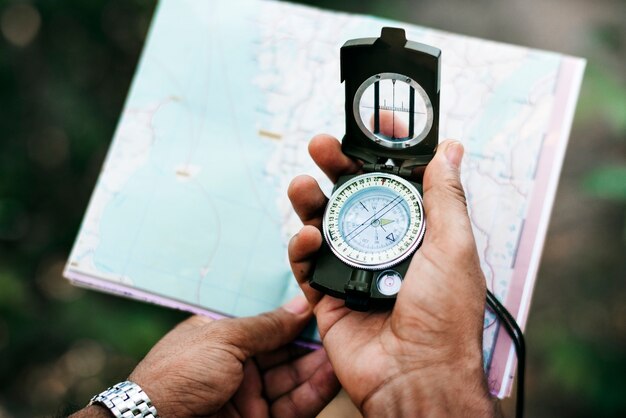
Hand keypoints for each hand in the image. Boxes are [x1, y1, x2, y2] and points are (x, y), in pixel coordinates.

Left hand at [78, 297, 339, 417]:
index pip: (267, 327)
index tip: (323, 309)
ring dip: (318, 367)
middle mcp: (237, 367)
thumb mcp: (223, 339)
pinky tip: (333, 376)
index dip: (295, 319)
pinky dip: (314, 392)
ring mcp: (248, 396)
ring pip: (292, 379)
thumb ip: (266, 326)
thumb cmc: (177, 376)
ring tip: (346, 351)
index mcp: (222, 339)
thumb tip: (299, 305)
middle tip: (342, 328)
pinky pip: (293, 405)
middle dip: (312, 343)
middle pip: (284, 353)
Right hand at [288, 135, 498, 416]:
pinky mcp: (328, 293)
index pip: (396, 181)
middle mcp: (383, 246)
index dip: (382, 152)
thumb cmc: (444, 318)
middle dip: (336, 168)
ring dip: (310, 201)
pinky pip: (306, 263)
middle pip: (352, 196)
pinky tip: (307, 237)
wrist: (416, 376)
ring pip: (324, 224)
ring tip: (301, 183)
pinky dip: (301, 247)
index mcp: (417, 233)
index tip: (373, 124)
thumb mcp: (453, 247)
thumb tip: (452, 151)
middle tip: (322, 145)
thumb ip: (445, 198)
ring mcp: (354, 270)